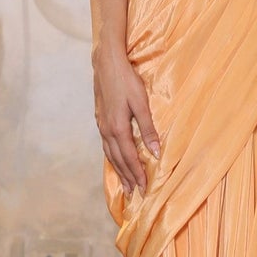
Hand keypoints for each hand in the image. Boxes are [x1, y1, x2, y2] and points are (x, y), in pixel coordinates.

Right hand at [93, 45, 160, 195]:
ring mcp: (101, 125)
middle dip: (127, 177)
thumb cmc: (126, 80)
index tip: (144, 189)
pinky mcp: (100, 119)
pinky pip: (106, 145)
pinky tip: (115, 159)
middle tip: (135, 193)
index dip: (137, 174)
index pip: (129, 158)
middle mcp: (107, 130)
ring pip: (110, 154)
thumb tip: (156, 152)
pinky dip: (112, 157)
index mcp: (117, 128)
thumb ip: (147, 128)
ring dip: (118, 170)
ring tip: (125, 184)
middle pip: (117, 160)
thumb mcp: (141, 103)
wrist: (106, 63)